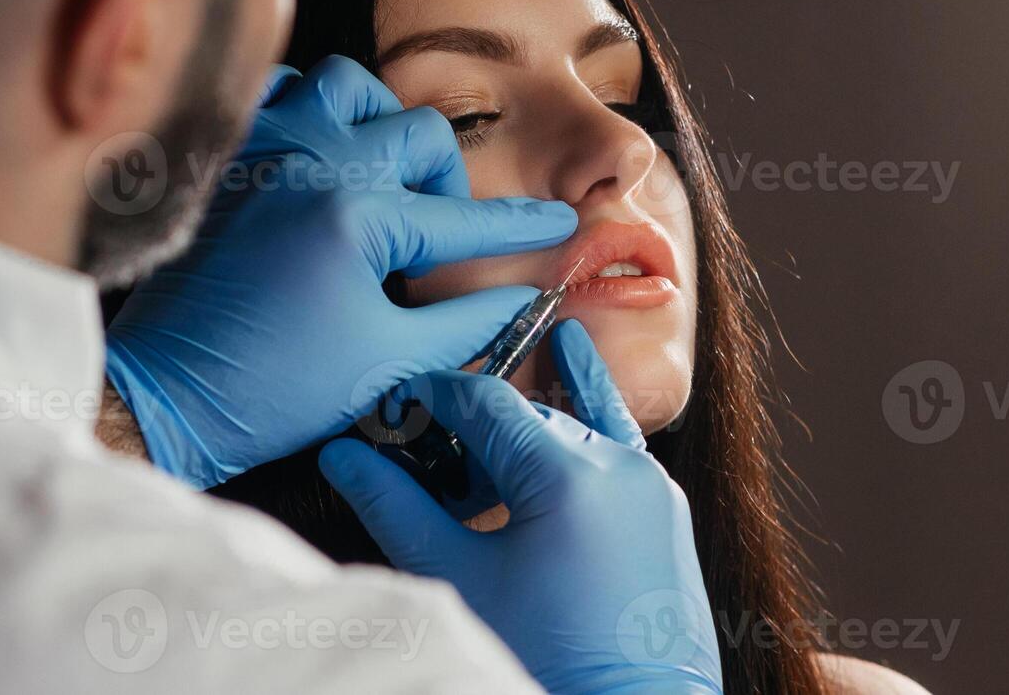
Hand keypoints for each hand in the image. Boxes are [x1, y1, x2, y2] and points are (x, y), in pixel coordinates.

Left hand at [104, 56, 577, 488]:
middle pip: (420, 134)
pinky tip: (321, 157)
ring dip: (382, 125)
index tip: (559, 224)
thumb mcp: (388, 364)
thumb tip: (520, 299)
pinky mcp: (228, 161)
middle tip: (439, 237)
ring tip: (384, 181)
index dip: (521, 226)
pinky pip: (277, 94)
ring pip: (350, 87)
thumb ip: (465, 323)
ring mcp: (263, 152)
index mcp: (356, 216)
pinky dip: (310, 110)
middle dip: (448, 183)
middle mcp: (311, 163)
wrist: (167, 397)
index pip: (464, 217)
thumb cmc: (274, 391)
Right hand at [319, 321, 722, 694]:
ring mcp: (650, 485)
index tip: (394, 404)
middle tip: (419, 450)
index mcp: (569, 477)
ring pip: (568, 426)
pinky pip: (619, 436)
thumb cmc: (544, 661)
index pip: (484, 405)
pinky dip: (593, 395)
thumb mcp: (460, 581)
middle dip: (467, 429)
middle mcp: (617, 467)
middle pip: (524, 416)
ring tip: (473, 461)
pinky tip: (573, 347)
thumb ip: (398, 509)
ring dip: (518, 434)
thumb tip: (344, 457)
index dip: (431, 397)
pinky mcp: (664, 507)